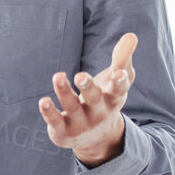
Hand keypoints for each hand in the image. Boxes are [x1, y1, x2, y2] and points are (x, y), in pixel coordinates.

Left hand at [40, 33, 138, 167]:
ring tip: (58, 76)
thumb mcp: (117, 80)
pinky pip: (55, 121)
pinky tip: (43, 101)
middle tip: (80, 75)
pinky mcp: (63, 130)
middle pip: (94, 99)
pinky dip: (49, 112)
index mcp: (113, 99)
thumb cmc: (106, 99)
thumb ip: (123, 58)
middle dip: (87, 87)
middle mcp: (98, 112)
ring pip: (72, 107)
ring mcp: (80, 123)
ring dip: (64, 92)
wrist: (95, 139)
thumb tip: (131, 35)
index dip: (119, 81)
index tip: (118, 73)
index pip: (118, 90)